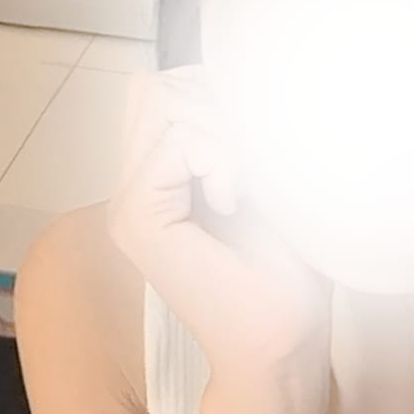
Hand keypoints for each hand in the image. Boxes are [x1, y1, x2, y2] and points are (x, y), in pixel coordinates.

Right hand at [106, 66, 333, 385]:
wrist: (283, 342)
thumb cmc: (287, 273)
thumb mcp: (262, 179)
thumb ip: (229, 132)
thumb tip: (223, 72)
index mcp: (155, 182)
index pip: (162, 89)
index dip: (215, 98)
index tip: (253, 157)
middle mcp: (131, 191)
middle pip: (157, 87)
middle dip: (217, 107)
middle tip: (251, 166)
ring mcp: (127, 206)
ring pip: (163, 102)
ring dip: (222, 130)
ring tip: (245, 185)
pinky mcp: (135, 219)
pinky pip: (176, 139)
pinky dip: (221, 155)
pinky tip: (235, 199)